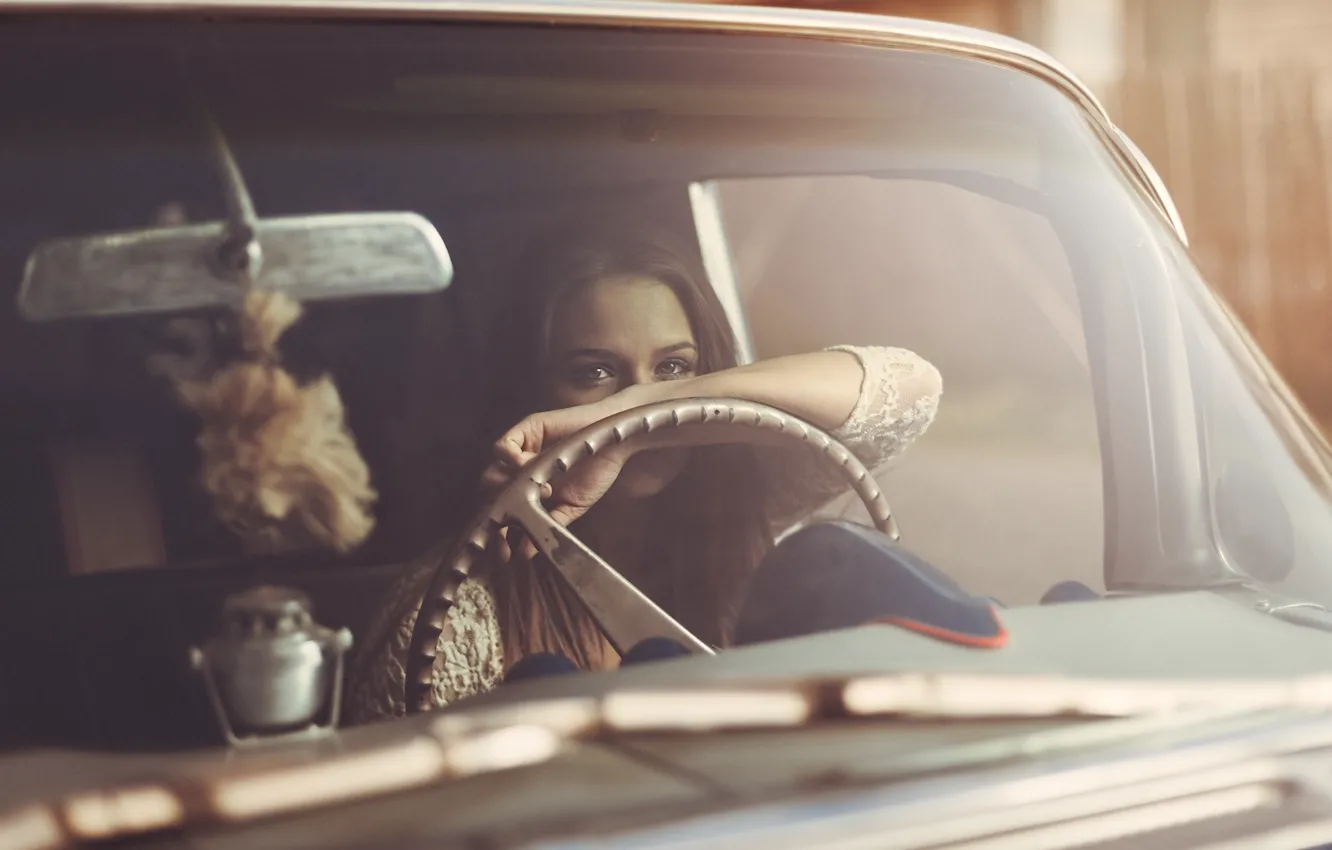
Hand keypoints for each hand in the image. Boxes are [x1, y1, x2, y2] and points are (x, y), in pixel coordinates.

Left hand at [482, 394, 642, 562]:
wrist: (615, 441)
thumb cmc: (596, 470)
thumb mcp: (572, 506)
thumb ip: (548, 524)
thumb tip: (524, 554)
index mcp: (528, 490)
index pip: (502, 512)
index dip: (497, 531)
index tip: (503, 551)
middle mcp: (519, 471)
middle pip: (491, 492)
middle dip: (498, 509)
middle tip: (513, 521)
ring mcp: (520, 450)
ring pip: (492, 470)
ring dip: (507, 483)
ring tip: (535, 486)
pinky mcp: (525, 430)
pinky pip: (502, 446)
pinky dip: (509, 456)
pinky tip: (527, 463)